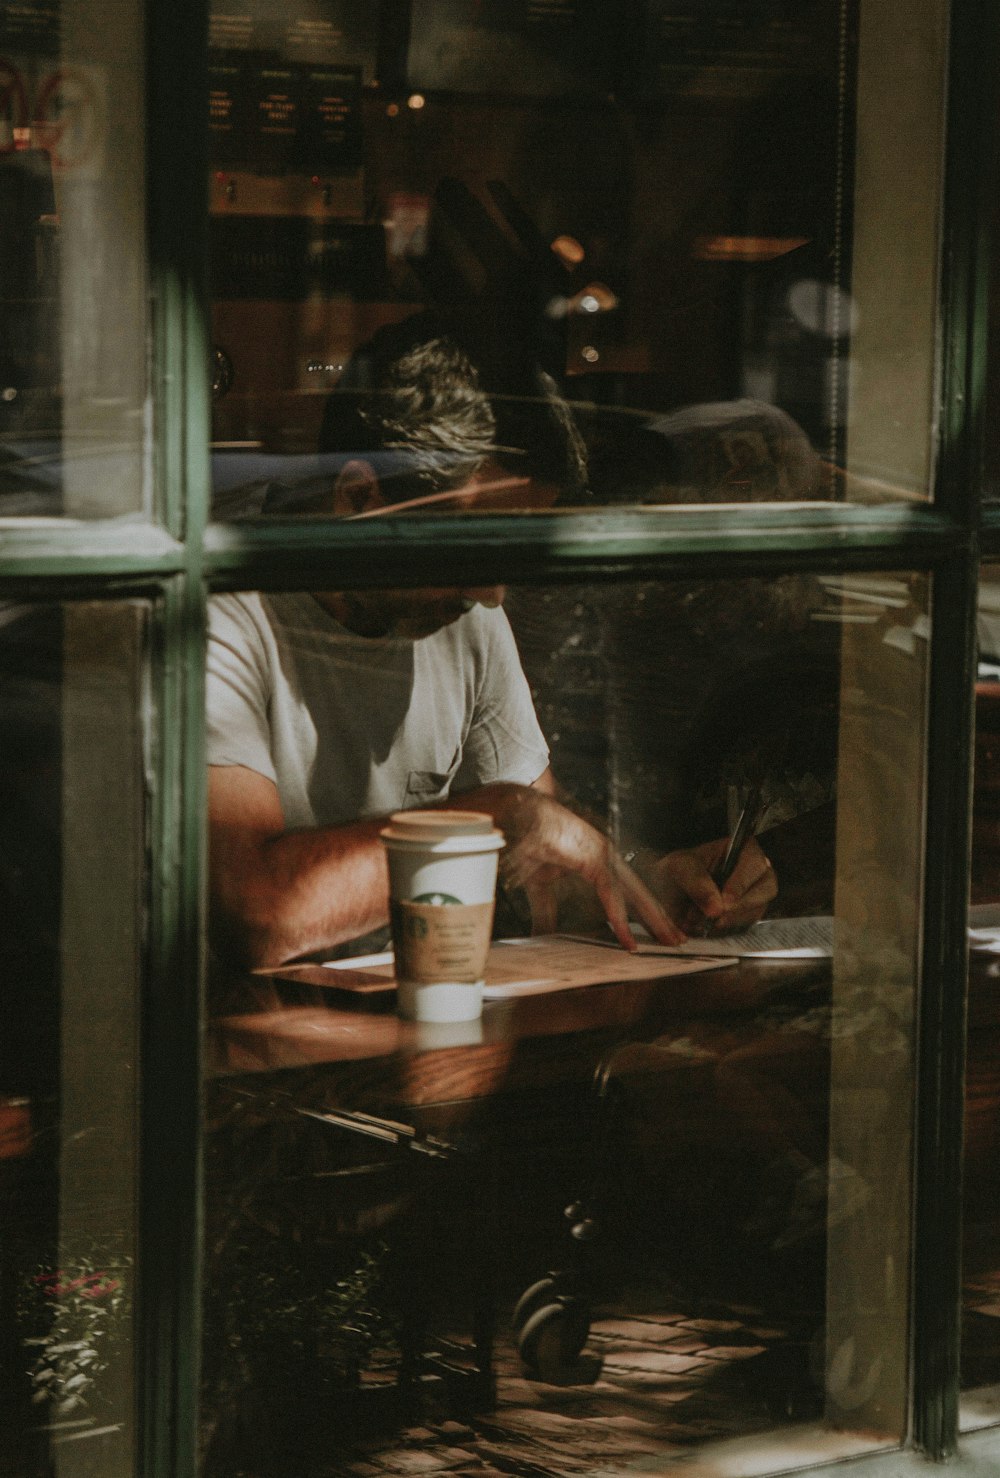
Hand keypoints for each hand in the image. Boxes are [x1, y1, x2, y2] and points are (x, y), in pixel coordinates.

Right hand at [493, 787, 684, 949]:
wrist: (516, 816)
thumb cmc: (529, 844)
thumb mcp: (541, 889)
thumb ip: (547, 913)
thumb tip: (542, 939)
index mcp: (600, 864)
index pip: (629, 895)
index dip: (645, 915)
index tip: (659, 936)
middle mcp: (608, 858)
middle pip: (640, 894)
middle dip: (660, 918)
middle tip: (679, 941)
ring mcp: (603, 854)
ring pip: (635, 892)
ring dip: (652, 917)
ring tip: (666, 939)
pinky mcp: (592, 854)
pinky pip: (609, 889)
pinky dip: (617, 912)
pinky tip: (625, 933)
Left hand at [655, 837, 776, 934]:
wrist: (670, 889)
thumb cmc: (680, 869)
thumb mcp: (680, 867)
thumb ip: (697, 883)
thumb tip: (716, 908)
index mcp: (744, 850)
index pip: (755, 864)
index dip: (742, 883)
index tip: (725, 901)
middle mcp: (756, 873)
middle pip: (766, 890)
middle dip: (740, 906)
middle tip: (716, 917)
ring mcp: (755, 895)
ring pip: (756, 911)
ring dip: (729, 919)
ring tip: (699, 919)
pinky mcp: (747, 916)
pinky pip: (746, 926)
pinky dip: (725, 929)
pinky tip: (705, 926)